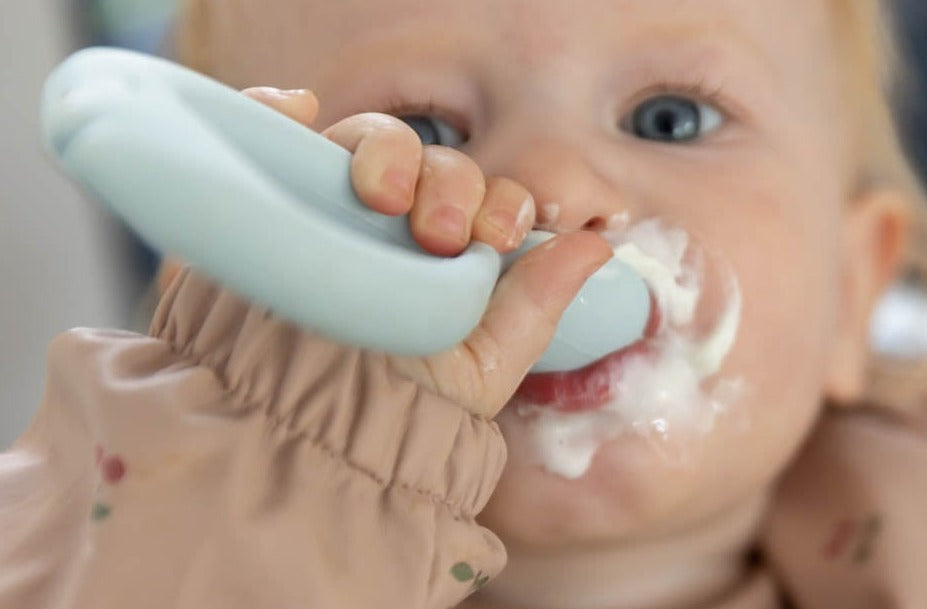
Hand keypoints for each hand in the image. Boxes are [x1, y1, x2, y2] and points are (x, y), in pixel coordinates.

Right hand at [160, 87, 612, 417]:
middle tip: (440, 233)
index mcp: (444, 250)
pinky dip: (280, 111)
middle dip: (449, 181)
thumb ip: (538, 303)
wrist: (312, 433)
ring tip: (383, 195)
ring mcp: (328, 209)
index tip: (497, 236)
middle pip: (428, 160)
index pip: (480, 194)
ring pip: (362, 142)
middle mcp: (389, 223)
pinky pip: (273, 134)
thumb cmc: (402, 407)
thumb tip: (596, 244)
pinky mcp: (270, 205)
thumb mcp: (485, 361)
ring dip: (385, 151)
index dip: (498, 201)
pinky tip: (300, 114)